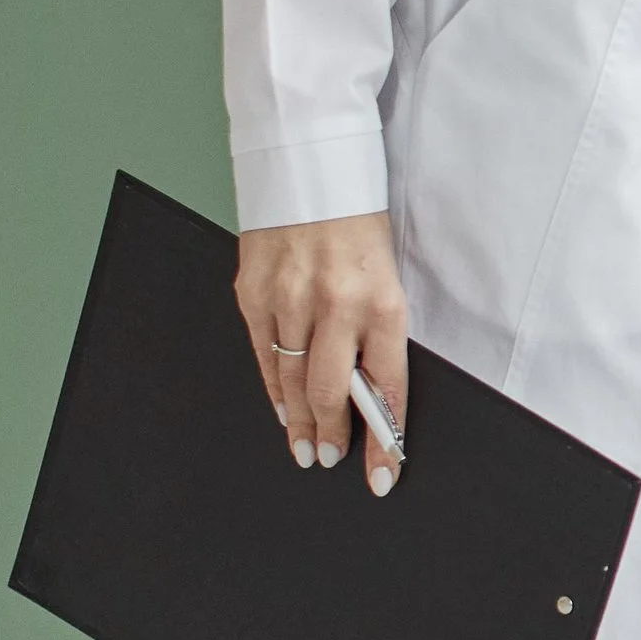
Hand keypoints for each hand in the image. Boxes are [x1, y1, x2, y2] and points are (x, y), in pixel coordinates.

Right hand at [233, 212, 408, 494]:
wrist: (312, 164)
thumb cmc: (359, 221)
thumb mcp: (388, 273)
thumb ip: (379, 330)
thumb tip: (370, 391)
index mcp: (383, 301)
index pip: (386, 388)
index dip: (384, 440)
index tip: (383, 475)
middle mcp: (336, 305)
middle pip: (330, 394)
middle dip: (333, 437)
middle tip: (332, 459)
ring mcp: (289, 299)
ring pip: (290, 381)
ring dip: (299, 422)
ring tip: (306, 448)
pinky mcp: (252, 292)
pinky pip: (261, 354)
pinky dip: (272, 388)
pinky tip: (281, 408)